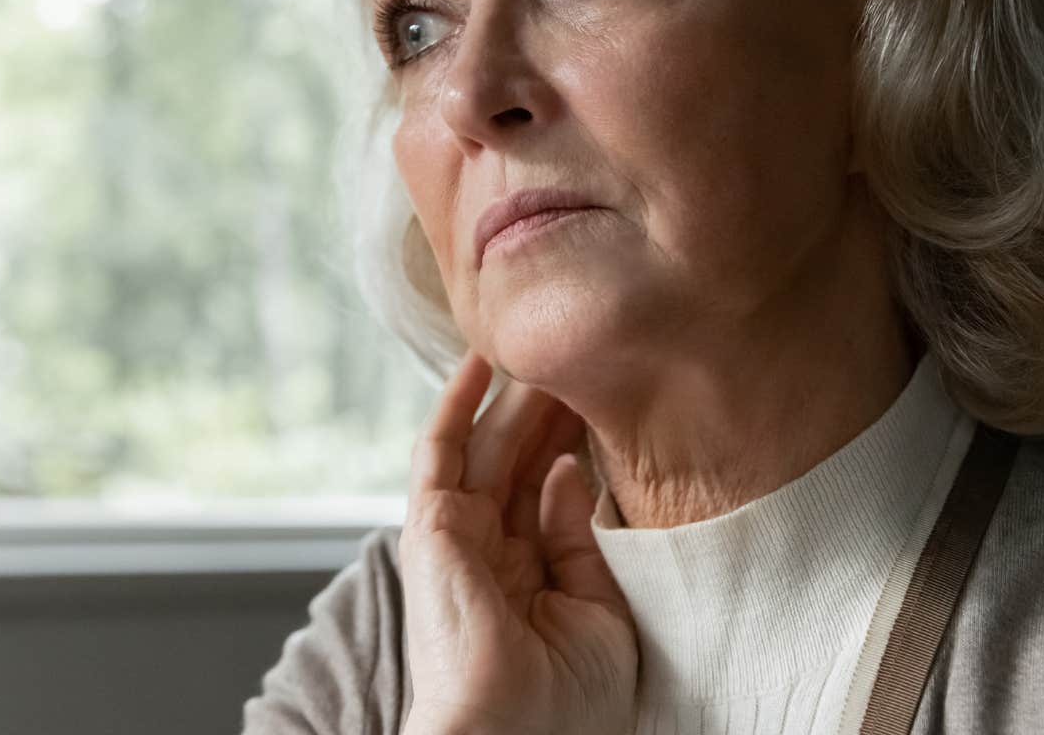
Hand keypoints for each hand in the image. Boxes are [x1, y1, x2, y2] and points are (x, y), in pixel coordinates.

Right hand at [398, 353, 637, 734]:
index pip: (551, 491)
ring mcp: (457, 539)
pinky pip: (439, 452)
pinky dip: (456, 404)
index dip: (577, 441)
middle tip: (587, 357)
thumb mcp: (600, 612)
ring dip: (515, 396)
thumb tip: (571, 470)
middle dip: (552, 409)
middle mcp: (490, 553)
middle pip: (522, 461)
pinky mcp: (431, 528)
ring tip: (548, 346)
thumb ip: (582, 539)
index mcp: (529, 577)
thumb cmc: (562, 708)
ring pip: (488, 446)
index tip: (612, 398)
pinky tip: (482, 361)